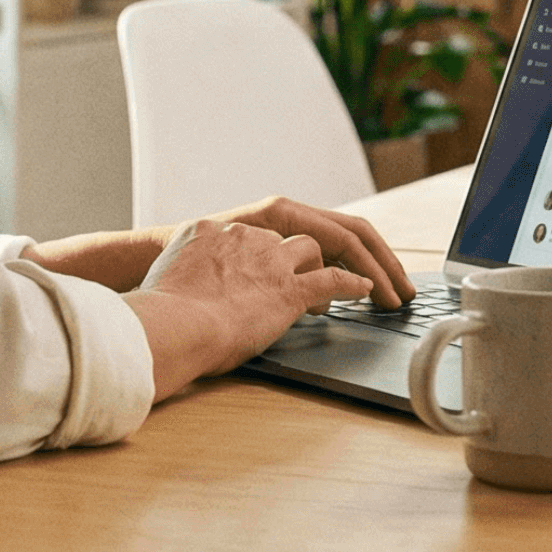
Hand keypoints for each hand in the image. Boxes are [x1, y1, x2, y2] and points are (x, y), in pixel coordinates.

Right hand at [23, 199, 414, 306]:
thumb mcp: (177, 274)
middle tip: (384, 272)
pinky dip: (359, 284)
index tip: (332, 262)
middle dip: (363, 250)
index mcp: (225, 228)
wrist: (167, 324)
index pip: (286, 230)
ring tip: (388, 290)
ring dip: (369, 268)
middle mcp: (255, 232)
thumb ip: (202, 274)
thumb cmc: (162, 311)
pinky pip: (335, 280)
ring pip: (336, 247)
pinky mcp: (287, 287)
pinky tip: (371, 293)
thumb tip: (213, 293)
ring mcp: (273, 257)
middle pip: (324, 228)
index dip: (318, 247)